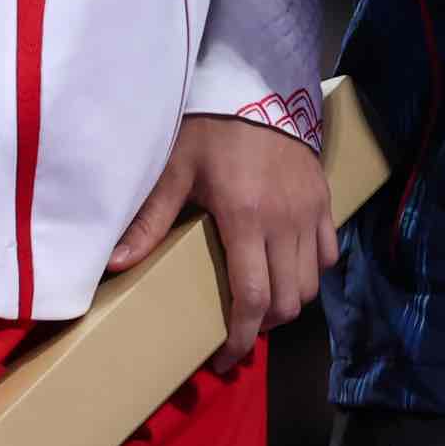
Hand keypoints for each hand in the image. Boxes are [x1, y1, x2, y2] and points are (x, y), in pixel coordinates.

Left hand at [108, 113, 337, 374]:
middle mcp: (285, 222)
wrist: (257, 85)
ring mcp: (310, 212)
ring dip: (287, 302)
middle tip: (237, 331)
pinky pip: (328, 253)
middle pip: (288, 300)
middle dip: (262, 326)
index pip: (252, 296)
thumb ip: (150, 219)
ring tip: (261, 303)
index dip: (240, 338)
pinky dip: (310, 272)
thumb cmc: (210, 128)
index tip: (225, 360)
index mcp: (246, 218)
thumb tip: (116, 266)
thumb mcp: (175, 170)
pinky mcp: (325, 200)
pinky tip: (287, 268)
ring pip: (311, 283)